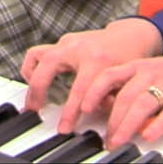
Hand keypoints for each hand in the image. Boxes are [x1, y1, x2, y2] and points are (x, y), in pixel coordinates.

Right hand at [20, 18, 160, 132]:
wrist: (131, 36)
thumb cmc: (128, 59)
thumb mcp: (123, 81)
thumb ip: (109, 99)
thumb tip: (93, 117)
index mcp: (97, 59)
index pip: (79, 89)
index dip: (70, 111)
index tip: (64, 127)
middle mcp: (79, 48)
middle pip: (50, 66)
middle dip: (39, 90)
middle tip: (36, 110)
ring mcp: (69, 42)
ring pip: (38, 55)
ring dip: (32, 79)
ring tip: (32, 99)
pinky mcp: (63, 42)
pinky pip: (38, 53)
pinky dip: (33, 67)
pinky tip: (35, 81)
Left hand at [80, 52, 162, 148]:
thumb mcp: (150, 74)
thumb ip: (128, 86)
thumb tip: (100, 104)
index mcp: (139, 66)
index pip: (109, 75)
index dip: (95, 91)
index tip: (84, 108)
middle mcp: (153, 72)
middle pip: (125, 95)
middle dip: (112, 119)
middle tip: (105, 139)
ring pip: (144, 104)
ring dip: (128, 125)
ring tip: (118, 141)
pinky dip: (159, 125)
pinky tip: (149, 136)